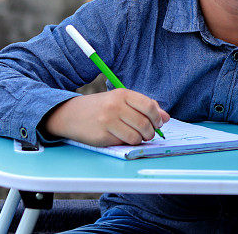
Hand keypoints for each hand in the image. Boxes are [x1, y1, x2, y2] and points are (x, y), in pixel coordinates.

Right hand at [44, 89, 169, 145]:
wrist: (71, 114)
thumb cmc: (101, 107)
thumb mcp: (121, 100)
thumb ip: (144, 106)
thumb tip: (166, 118)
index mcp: (122, 94)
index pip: (149, 106)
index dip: (157, 117)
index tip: (158, 123)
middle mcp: (115, 106)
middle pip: (144, 123)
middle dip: (151, 132)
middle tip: (149, 134)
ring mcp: (108, 121)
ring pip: (136, 136)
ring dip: (140, 139)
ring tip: (136, 136)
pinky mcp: (102, 136)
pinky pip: (123, 143)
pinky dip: (127, 143)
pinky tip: (121, 137)